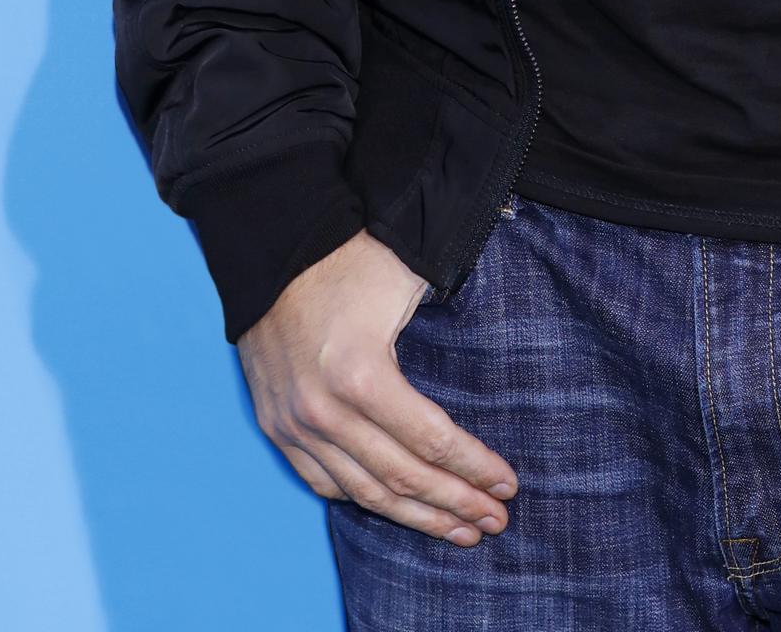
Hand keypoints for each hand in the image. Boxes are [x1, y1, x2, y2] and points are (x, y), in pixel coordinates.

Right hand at [238, 228, 518, 545]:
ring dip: (416, 516)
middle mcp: (325, 412)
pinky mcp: (276, 427)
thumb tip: (495, 351)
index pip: (432, 442)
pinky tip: (397, 508)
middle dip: (456, 504)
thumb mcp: (407, 278)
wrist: (273, 250)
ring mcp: (295, 425)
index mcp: (362, 375)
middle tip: (496, 520)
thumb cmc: (348, 258)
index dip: (474, 468)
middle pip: (403, 478)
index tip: (508, 484)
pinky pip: (323, 483)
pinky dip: (363, 499)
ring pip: (365, 493)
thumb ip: (447, 319)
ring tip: (459, 530)